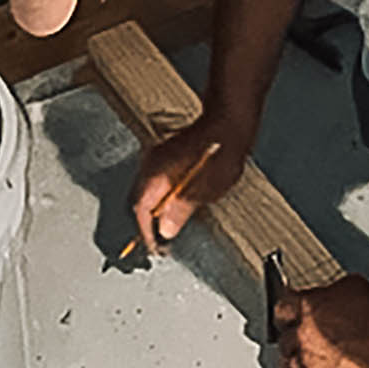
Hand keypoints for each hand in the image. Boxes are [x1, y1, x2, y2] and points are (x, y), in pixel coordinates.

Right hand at [130, 116, 249, 252]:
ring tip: (170, 229)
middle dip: (149, 224)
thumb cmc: (222, 149)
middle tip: (161, 244)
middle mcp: (151, 163)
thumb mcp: (206, 188)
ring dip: (156, 211)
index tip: (156, 248)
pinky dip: (163, 198)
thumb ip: (182, 210)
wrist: (228, 118)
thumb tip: (166, 230)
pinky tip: (177, 206)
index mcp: (156, 172)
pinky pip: (156, 182)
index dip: (146, 233)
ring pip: (147, 191)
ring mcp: (158, 157)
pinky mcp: (167, 154)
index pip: (140, 210)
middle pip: (140, 200)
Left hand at [275, 274, 368, 367]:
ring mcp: (312, 363)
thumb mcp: (350, 286)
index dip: (288, 310)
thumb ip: (330, 295)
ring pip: (290, 365)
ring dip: (295, 360)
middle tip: (298, 336)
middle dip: (291, 336)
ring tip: (301, 359)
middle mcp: (304, 335)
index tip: (290, 311)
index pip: (282, 308)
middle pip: (284, 338)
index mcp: (306, 306)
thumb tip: (328, 299)